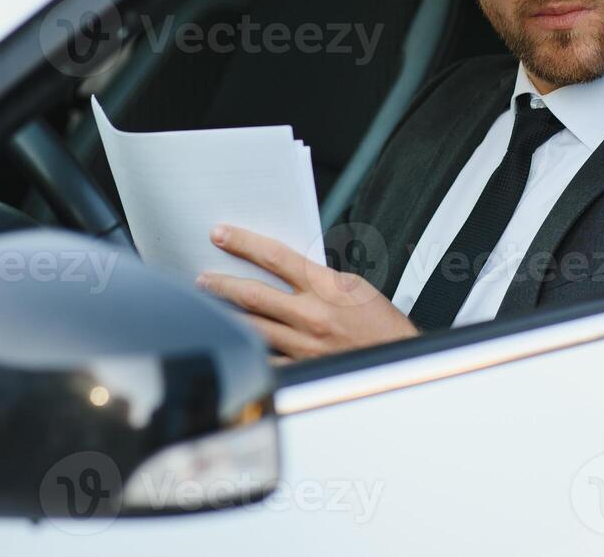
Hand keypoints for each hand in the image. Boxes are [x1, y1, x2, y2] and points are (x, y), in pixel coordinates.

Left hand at [195, 223, 418, 359]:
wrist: (401, 363)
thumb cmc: (382, 325)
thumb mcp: (354, 287)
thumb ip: (318, 279)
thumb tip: (285, 270)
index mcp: (327, 286)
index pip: (275, 256)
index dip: (243, 243)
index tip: (221, 235)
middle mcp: (311, 315)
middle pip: (253, 293)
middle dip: (222, 283)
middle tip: (203, 277)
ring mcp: (304, 345)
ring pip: (252, 326)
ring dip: (226, 314)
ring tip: (209, 305)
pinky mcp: (303, 369)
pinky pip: (265, 359)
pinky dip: (247, 349)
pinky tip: (233, 342)